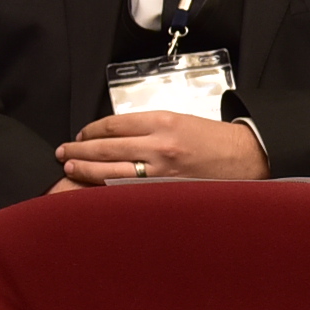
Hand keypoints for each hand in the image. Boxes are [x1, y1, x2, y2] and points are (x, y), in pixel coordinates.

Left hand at [57, 109, 270, 186]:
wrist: (247, 158)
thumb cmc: (215, 139)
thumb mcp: (181, 120)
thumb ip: (150, 127)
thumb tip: (116, 136)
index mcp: (163, 122)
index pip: (114, 125)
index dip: (91, 130)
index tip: (81, 133)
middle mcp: (159, 144)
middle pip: (106, 147)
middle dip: (80, 149)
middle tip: (63, 152)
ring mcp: (161, 170)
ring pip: (111, 170)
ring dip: (86, 169)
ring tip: (70, 167)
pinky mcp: (165, 189)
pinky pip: (128, 188)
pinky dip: (107, 188)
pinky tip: (93, 187)